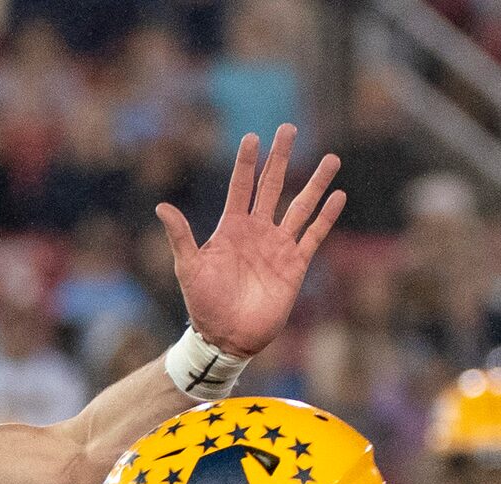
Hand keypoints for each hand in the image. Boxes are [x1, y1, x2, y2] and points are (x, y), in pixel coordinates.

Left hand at [159, 125, 344, 361]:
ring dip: (315, 182)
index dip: (247, 162)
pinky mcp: (295, 265)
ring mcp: (278, 246)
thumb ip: (181, 236)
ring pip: (300, 206)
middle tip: (289, 128)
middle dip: (280, 157)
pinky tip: (338, 197)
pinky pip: (314, 236)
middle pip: (272, 185)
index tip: (253, 137)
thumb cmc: (204, 304)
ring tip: (332, 159)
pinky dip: (326, 217)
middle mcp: (257, 230)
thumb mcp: (188, 268)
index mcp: (231, 227)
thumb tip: (161, 207)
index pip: (241, 186)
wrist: (226, 338)